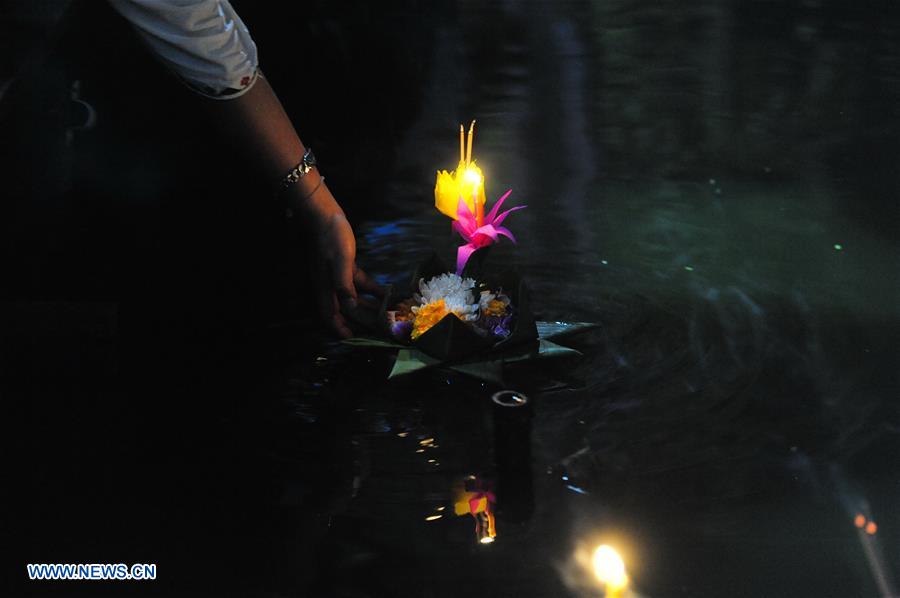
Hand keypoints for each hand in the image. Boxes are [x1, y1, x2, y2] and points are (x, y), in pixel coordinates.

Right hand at [292, 181, 382, 337]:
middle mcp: (330, 286)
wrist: (325, 215)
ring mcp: (337, 276)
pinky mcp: (346, 266)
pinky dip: (372, 289)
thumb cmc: (330, 237)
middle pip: (345, 309)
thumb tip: (349, 307)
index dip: (340, 329)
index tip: (352, 339)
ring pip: (354, 297)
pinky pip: (360, 283)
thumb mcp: (340, 261)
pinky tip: (388, 292)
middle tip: (378, 328)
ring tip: (387, 313)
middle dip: (360, 321)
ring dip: (369, 306)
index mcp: (325, 287)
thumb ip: (344, 286)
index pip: (330, 315)